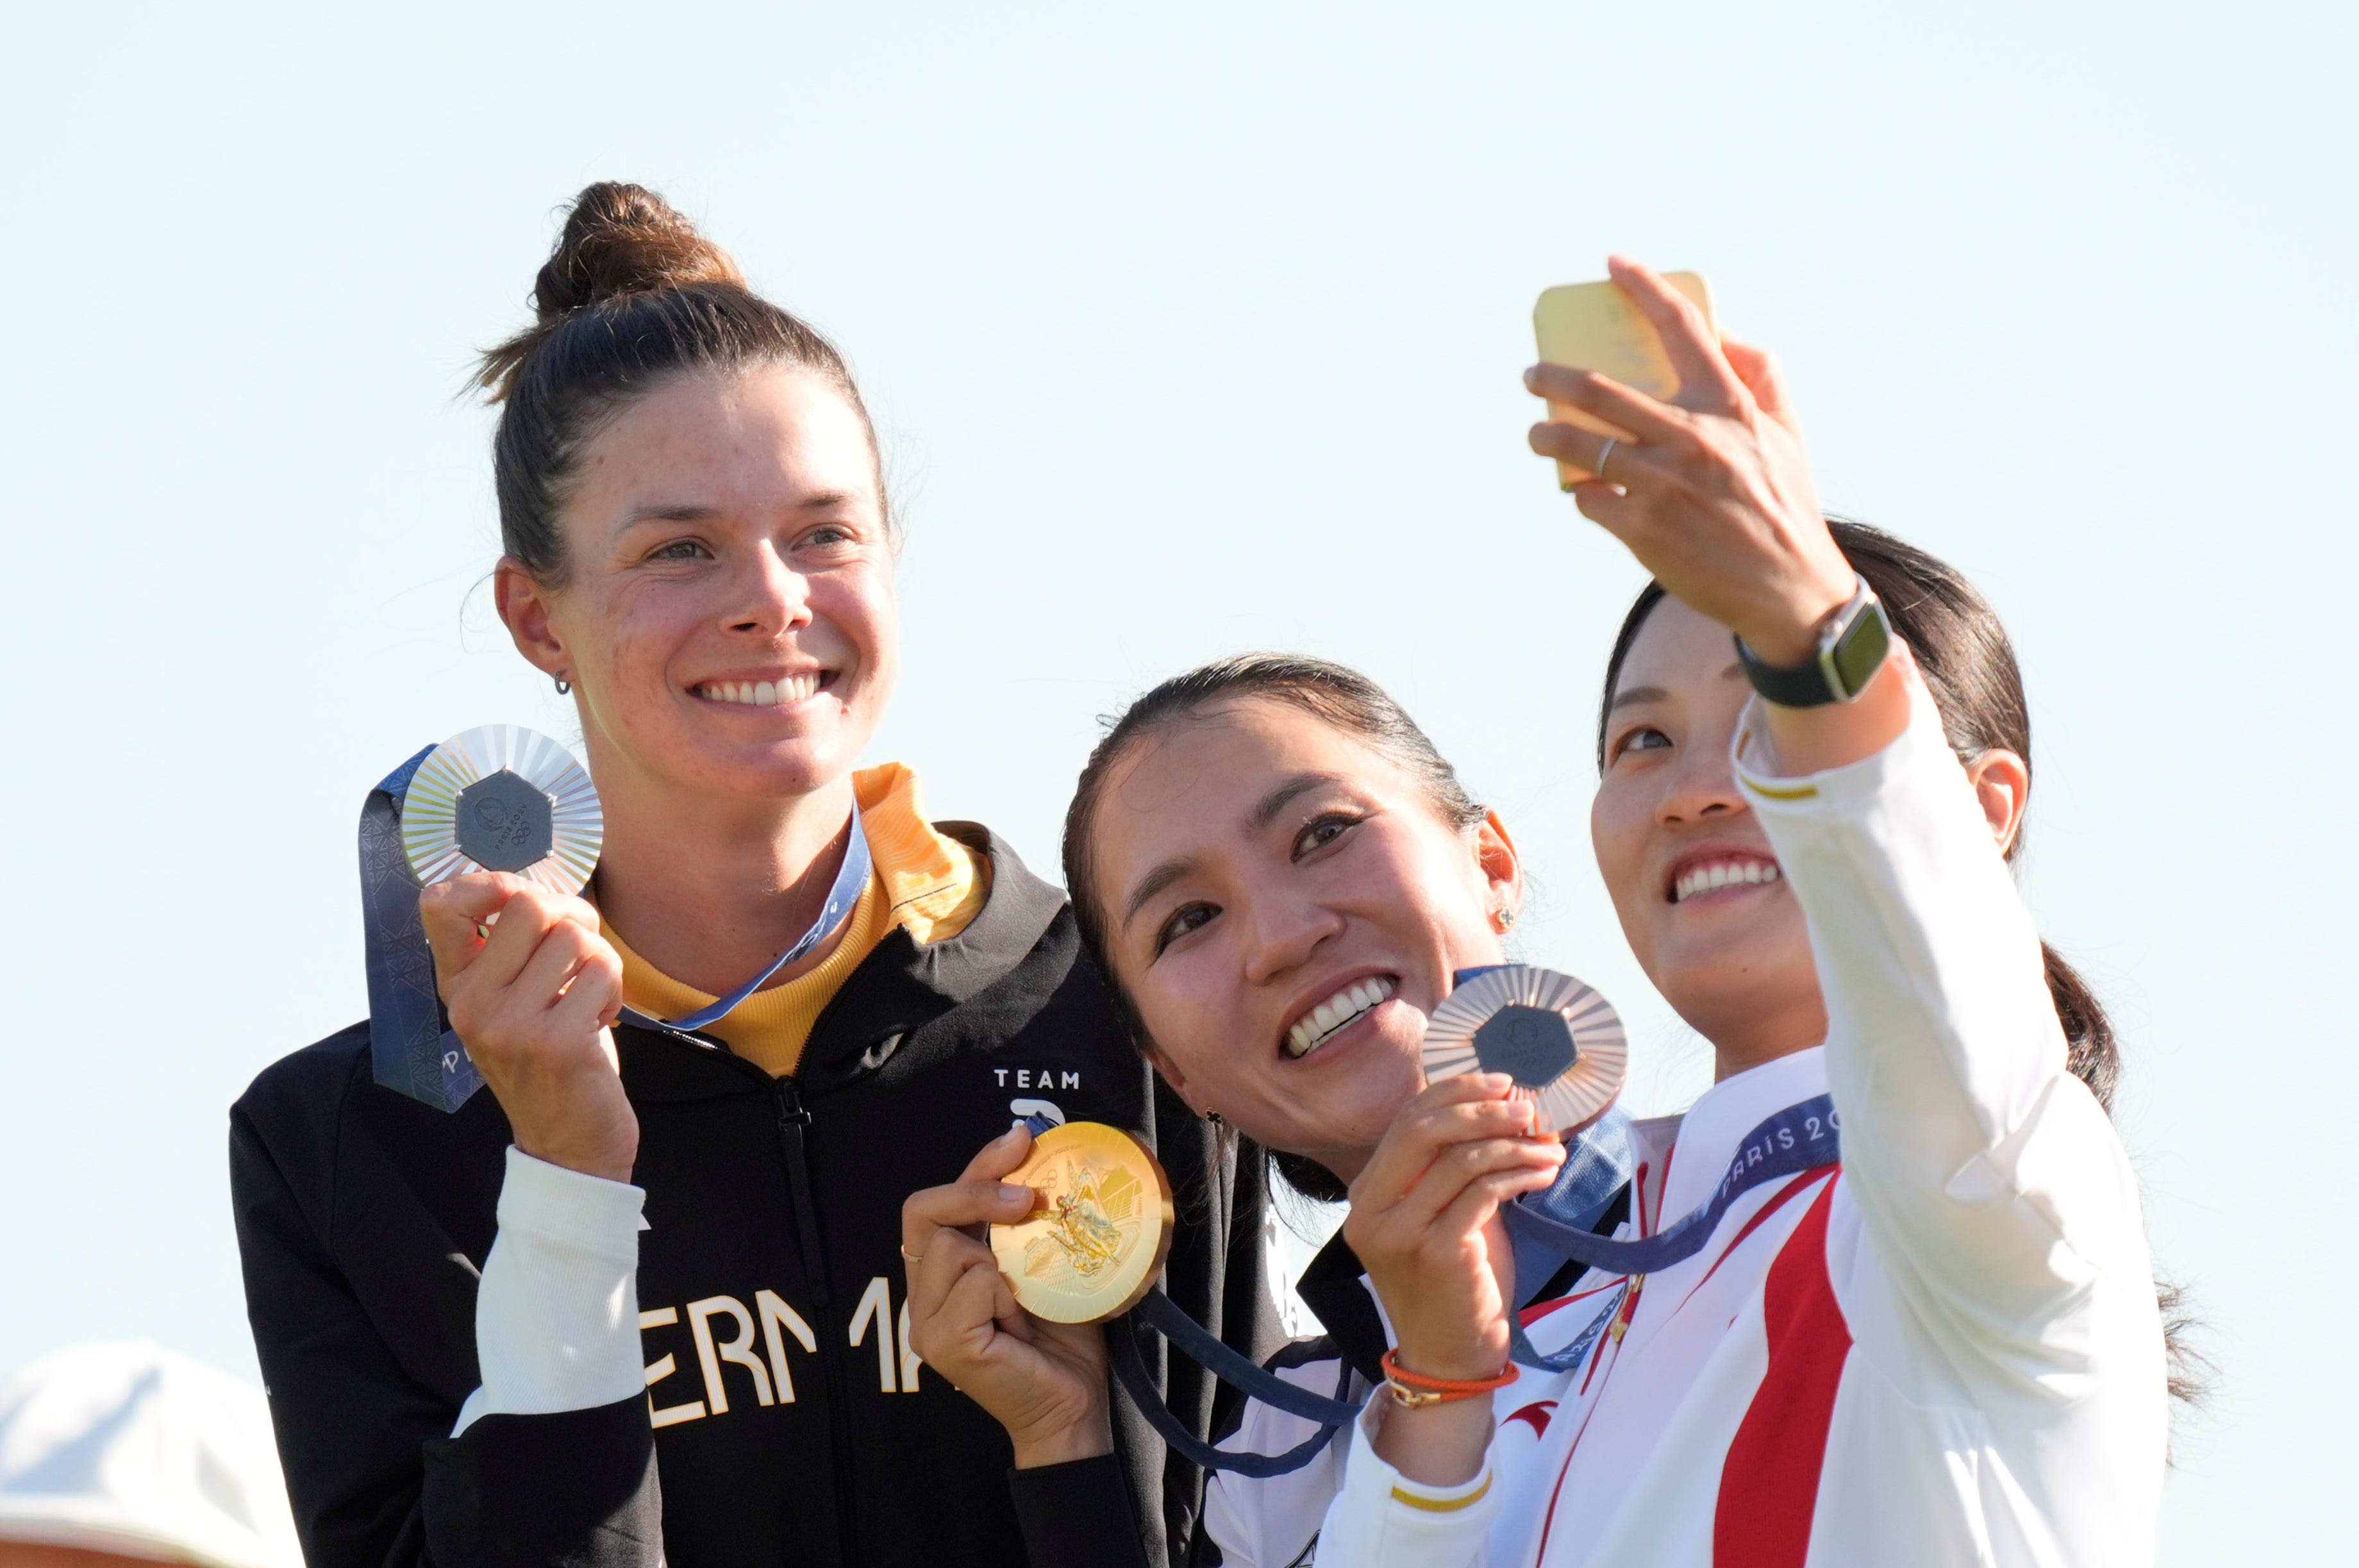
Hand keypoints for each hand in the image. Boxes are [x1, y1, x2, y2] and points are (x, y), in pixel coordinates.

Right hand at [419, 873, 636, 1181]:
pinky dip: (615, 992)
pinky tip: (598, 1024)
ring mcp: (510, 1024)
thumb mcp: (514, 1002)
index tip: (525, 902)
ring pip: (575, 935)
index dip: (490, 882)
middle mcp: (473, 1003)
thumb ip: (515, 948)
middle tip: (582, 956)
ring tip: (588, 1000)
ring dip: (600, 961)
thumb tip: (535, 883)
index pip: (440, 904)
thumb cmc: (551, 1059)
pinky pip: (602, 972)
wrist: (569, 1145)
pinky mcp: (555, 1042)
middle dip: (572, 916)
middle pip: (529, 903)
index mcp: (458, 986)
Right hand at [901, 1127, 1112, 1468]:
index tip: (1021, 1140)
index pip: (936, 1203)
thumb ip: (1032, 1222)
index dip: (976, 1164)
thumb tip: (1050, 1152)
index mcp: (941, 1274)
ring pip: (951, 1248)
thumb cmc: (1065, 1338)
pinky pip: (972, 1286)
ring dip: (1000, 1259)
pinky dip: (1004, 1294)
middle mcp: (923, 1297)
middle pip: (923, 1211)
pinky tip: (1019, 1322)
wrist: (1075, 1406)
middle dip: (976, 1191)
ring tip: (1024, 1296)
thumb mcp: (1047, 1262)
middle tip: (1029, 1198)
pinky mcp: (943, 1346)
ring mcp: (926, 1325)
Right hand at [1344, 1074, 1562, 1382]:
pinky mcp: (1436, 1252)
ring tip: (1550, 1146)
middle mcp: (1372, 1210)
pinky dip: (1519, 1174)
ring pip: (1461, 1160)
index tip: (1501, 1081)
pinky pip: (1484, 1192)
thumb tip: (1502, 1109)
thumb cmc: (1452, 1283)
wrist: (1451, 1357)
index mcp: (1366, 1194)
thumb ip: (1451, 1168)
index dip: (1455, 1092)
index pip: (1406, 1121)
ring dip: (1515, 1145)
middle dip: (1482, 1108)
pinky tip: (1544, 1173)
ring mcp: (1400, 1232)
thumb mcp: (1440, 1216)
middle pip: (1424, 1130)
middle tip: (1528, 1107)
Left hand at [1525, 255, 1854, 665]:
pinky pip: (1588, 498)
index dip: (1644, 287)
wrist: (1788, 588)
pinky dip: (1579, 491)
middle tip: (1533, 375)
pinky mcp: (1641, 529)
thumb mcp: (1787, 433)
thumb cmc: (1784, 504)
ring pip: (1579, 445)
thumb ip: (1761, 376)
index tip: (1614, 264)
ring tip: (1538, 435)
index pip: (1683, 328)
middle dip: (1553, 377)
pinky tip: (1584, 492)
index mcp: (1730, 407)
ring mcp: (1662, 485)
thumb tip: (1725, 331)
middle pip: (1600, 390)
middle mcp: (1693, 439)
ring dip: (1546, 436)